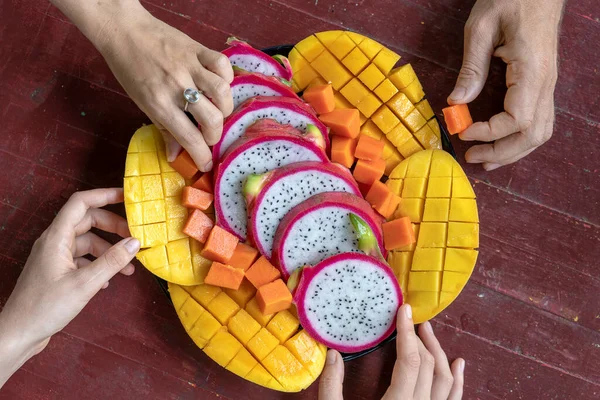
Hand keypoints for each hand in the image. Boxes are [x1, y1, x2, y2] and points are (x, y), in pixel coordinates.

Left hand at [0, 188, 139, 386]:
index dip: (104, 195)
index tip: (127, 197)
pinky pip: (82, 258)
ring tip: (129, 267)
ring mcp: (55, 256)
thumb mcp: (85, 284)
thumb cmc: (45, 308)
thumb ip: (112, 261)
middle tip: (135, 238)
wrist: (19, 334)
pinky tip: (109, 281)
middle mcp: (54, 242)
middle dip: (113, 227)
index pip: (81, 203)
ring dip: (109, 250)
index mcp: (56, 237)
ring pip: (88, 242)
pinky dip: (98, 264)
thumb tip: (135, 242)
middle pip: (88, 221)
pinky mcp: (57, 271)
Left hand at [97, 4, 233, 170]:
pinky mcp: (197, 49)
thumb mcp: (142, 104)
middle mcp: (177, 87)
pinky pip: (222, 64)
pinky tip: (219, 83)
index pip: (189, 137)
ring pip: (222, 92)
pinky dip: (226, 76)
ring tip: (218, 111)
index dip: (202, 156)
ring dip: (225, 108)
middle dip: (215, 135)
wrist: (124, 32)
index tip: (206, 164)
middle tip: (209, 136)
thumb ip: (163, 129)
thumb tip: (174, 156)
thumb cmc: (130, 70)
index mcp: (160, 104)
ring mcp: (189, 66)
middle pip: (212, 118)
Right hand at [318, 304, 463, 398]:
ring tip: (430, 332)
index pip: (410, 361)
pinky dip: (458, 380)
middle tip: (411, 319)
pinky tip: (459, 364)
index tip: (403, 311)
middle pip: (430, 366)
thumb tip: (333, 354)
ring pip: (446, 381)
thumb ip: (332, 388)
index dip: (407, 333)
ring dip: (440, 353)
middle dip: (421, 338)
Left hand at [448, 0, 563, 169]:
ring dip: (513, 151)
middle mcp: (546, 83)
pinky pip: (538, 121)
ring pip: (540, 132)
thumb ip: (471, 68)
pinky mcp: (543, 84)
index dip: (489, 133)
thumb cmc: (511, 0)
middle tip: (471, 157)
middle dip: (501, 152)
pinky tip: (501, 142)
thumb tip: (456, 101)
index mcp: (533, 71)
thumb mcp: (481, 28)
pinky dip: (520, 138)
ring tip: (486, 159)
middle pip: (532, 135)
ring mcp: (548, 85)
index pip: (516, 120)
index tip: (462, 130)